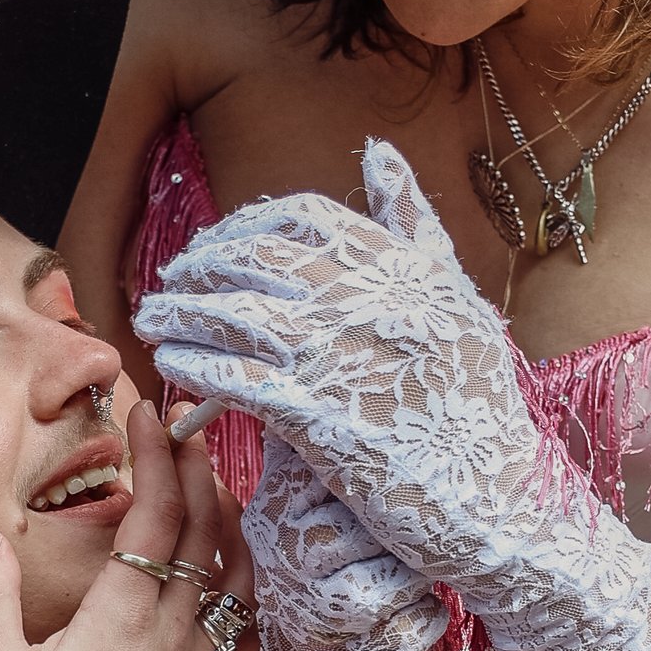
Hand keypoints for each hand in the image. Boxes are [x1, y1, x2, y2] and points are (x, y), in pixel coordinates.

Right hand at [0, 406, 248, 650]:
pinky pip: (245, 632)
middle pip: (203, 530)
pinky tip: (240, 581)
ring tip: (217, 485)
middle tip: (188, 427)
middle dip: (198, 468)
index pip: (154, 512)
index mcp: (121, 613)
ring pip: (233, 574)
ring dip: (230, 522)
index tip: (150, 412)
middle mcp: (170, 628)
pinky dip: (248, 594)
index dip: (158, 455)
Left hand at [136, 140, 650, 650]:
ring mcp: (344, 359)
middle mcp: (371, 302)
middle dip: (202, 264)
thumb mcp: (458, 299)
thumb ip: (414, 226)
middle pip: (258, 260)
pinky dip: (197, 367)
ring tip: (151, 318)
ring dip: (182, 312)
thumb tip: (377, 152)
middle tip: (173, 278)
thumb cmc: (476, 404)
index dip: (248, 223)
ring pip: (237, 316)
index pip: (305, 218)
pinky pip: (239, 381)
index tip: (219, 241)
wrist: (499, 498)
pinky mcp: (322, 420)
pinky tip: (173, 368)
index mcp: (403, 268)